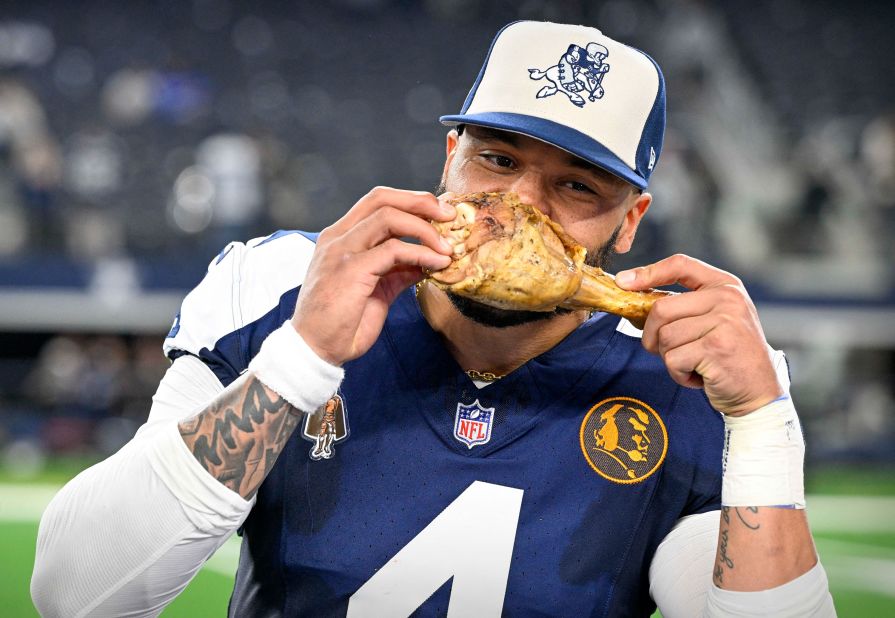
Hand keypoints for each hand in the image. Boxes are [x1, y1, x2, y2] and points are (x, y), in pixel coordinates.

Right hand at [292, 187, 454, 364]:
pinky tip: (438, 263)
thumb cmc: (342, 324)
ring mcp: (341, 250)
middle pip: (382, 198)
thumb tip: (427, 260)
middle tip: (449, 215)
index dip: (411, 201)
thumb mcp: (376, 291)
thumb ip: (398, 271)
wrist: (315, 350)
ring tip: (448, 246)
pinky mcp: (350, 269)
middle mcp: (338, 237)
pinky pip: (394, 249)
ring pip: (388, 217)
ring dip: (425, 228)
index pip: (377, 202)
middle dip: (420, 202)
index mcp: (340, 238)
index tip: (438, 214)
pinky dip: (422, 253)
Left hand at [616, 254, 782, 415]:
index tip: (623, 282)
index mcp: (726, 285)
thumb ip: (685, 305)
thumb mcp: (715, 319)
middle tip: (668, 352)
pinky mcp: (716, 348)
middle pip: (661, 308)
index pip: (680, 265)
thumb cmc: (728, 355)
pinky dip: (678, 374)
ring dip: (670, 359)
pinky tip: (699, 376)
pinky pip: (674, 359)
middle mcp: (728, 298)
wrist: (760, 392)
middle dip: (653, 336)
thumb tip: (632, 294)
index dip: (647, 272)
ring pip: (665, 337)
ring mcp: (724, 322)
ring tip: (694, 364)